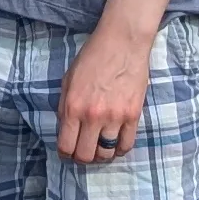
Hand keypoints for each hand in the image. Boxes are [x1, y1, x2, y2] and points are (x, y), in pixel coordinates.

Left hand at [55, 20, 153, 162]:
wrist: (122, 42)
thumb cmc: (92, 57)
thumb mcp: (68, 80)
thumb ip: (65, 107)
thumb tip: (66, 130)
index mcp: (72, 107)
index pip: (66, 146)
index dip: (65, 154)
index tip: (68, 152)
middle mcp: (92, 116)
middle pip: (86, 155)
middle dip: (82, 157)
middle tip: (84, 151)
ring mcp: (115, 117)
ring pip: (106, 153)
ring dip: (101, 154)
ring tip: (100, 147)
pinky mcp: (133, 115)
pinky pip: (126, 145)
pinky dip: (120, 149)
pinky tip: (116, 143)